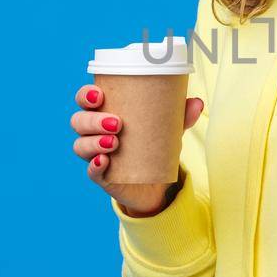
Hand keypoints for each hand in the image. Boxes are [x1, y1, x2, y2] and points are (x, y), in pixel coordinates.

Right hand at [72, 83, 204, 216]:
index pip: (85, 100)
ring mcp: (95, 155)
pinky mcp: (102, 176)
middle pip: (78, 122)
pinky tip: (104, 161)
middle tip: (117, 123)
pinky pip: (91, 171)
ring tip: (115, 142)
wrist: (155, 182)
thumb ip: (181, 116)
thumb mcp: (167, 129)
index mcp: (104, 113)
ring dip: (93, 141)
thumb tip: (197, 102)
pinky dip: (94, 166)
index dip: (85, 95)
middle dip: (92, 120)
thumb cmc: (153, 145)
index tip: (99, 95)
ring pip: (80, 145)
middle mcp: (93, 133)